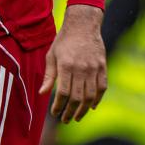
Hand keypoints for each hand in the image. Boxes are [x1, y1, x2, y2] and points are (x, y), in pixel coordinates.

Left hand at [39, 4, 106, 122]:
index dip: (59, 106)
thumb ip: (49, 75)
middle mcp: (81, 68)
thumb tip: (42, 93)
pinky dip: (97, 99)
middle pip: (77, 98)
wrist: (83, 25)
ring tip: (77, 117)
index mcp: (66, 65)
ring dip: (84, 110)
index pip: (63, 93)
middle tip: (65, 119)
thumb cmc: (64, 41)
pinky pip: (102, 88)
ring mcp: (94, 68)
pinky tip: (91, 106)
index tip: (55, 113)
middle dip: (70, 112)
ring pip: (90, 96)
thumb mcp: (52, 55)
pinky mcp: (102, 67)